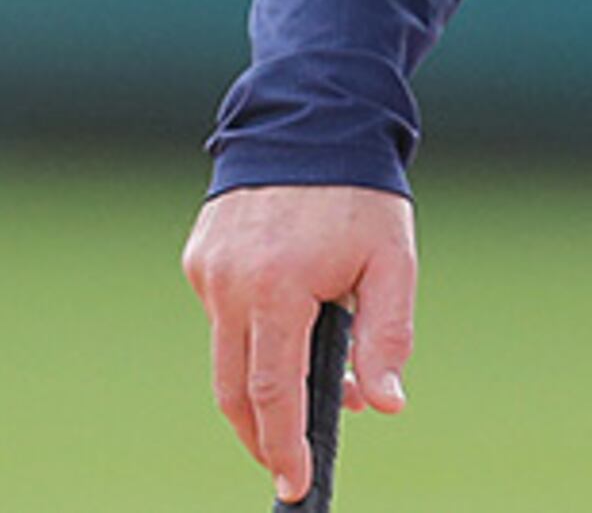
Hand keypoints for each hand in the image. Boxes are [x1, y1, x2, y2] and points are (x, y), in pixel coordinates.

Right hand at [181, 183, 415, 501]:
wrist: (309, 114)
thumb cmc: (360, 193)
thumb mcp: (391, 263)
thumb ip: (385, 337)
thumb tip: (383, 405)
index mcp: (278, 287)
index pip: (273, 391)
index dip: (283, 445)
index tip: (294, 483)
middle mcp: (231, 282)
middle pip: (235, 389)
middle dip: (261, 435)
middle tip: (289, 462)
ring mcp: (209, 268)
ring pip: (225, 355)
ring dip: (259, 386)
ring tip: (310, 388)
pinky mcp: (200, 255)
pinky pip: (222, 315)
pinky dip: (251, 336)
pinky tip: (290, 319)